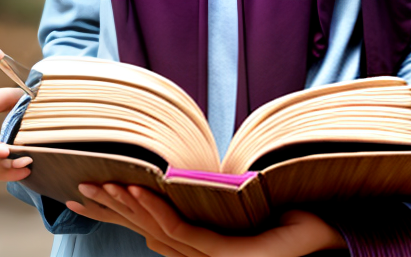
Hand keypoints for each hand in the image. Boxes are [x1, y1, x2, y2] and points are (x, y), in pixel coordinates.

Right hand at [0, 86, 31, 181]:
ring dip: (8, 172)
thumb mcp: (16, 97)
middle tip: (16, 160)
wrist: (64, 109)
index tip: (5, 149)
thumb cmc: (34, 100)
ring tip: (27, 165)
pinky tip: (28, 170)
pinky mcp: (22, 169)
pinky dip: (16, 175)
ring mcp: (9, 163)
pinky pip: (11, 179)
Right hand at [69, 184, 344, 255]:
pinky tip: (137, 191)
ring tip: (100, 185)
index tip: (91, 188)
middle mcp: (203, 255)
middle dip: (109, 210)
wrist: (334, 232)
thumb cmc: (298, 211)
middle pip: (144, 230)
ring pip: (156, 230)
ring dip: (126, 206)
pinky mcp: (228, 255)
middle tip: (77, 188)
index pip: (152, 226)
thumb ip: (223, 189)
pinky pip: (182, 231)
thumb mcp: (252, 197)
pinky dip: (156, 210)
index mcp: (206, 242)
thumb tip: (203, 163)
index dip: (120, 211)